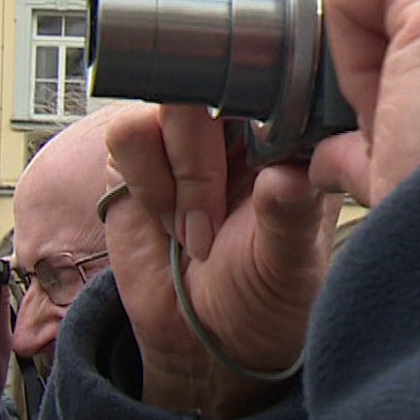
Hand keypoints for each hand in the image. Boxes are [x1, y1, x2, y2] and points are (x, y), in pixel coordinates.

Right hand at [104, 104, 338, 418]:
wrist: (201, 340)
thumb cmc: (261, 298)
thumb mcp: (289, 268)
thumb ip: (290, 220)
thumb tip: (289, 177)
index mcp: (291, 137)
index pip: (278, 79)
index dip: (259, 95)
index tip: (252, 144)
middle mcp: (239, 127)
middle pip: (212, 80)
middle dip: (203, 158)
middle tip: (212, 222)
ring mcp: (187, 138)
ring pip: (165, 105)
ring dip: (176, 176)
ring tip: (194, 233)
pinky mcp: (140, 155)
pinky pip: (127, 134)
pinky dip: (145, 182)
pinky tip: (165, 221)